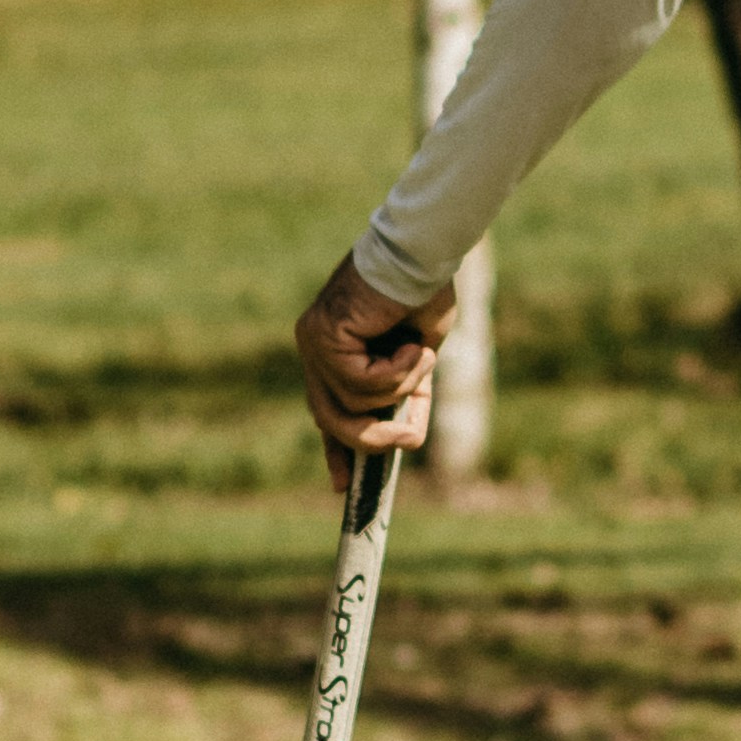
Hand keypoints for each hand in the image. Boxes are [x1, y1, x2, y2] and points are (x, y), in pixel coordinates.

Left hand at [295, 254, 452, 487]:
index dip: (335, 449)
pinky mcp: (325, 338)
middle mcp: (316, 348)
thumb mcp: (418, 358)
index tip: (341, 486)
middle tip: (409, 439)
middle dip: (373, 439)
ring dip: (402, 387)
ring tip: (420, 353)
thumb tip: (405, 437)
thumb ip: (404, 392)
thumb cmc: (425, 294)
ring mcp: (315, 343)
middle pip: (332, 419)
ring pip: (356, 404)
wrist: (422, 254)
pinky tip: (410, 343)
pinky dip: (398, 372)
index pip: (327, 410)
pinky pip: (363, 384)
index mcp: (332, 351)